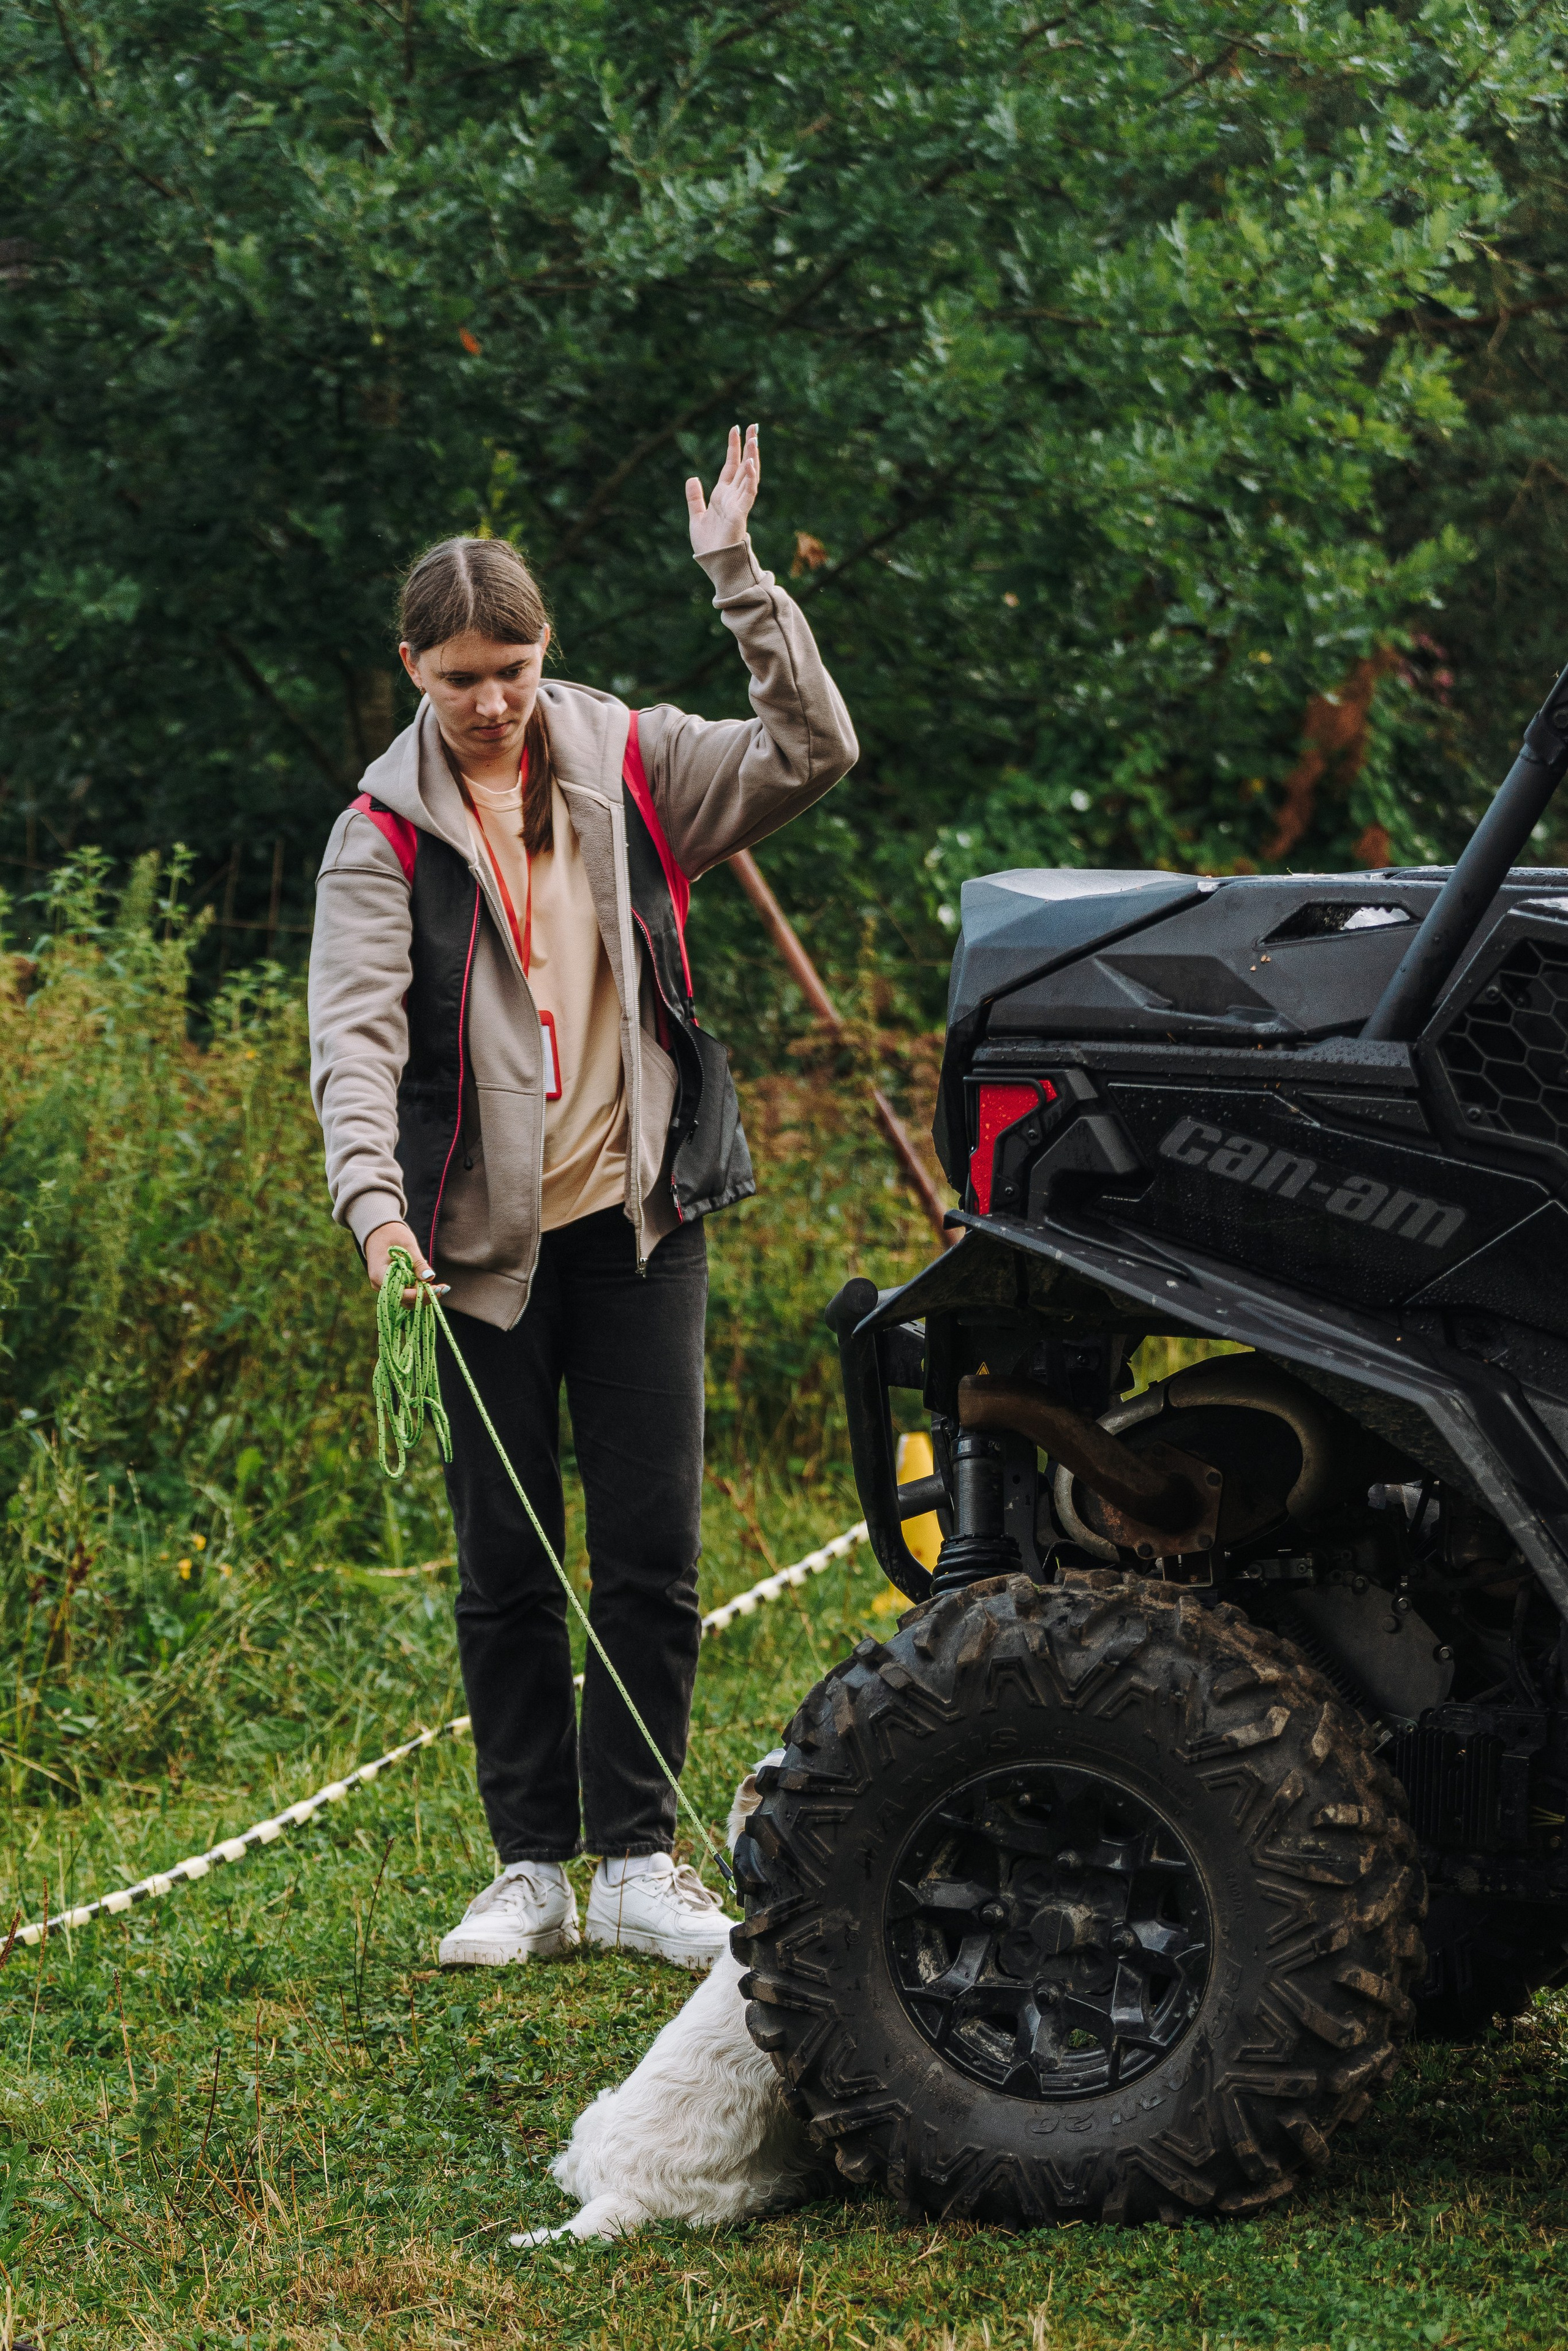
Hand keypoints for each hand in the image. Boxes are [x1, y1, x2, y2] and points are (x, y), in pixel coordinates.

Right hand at [365, 1220, 442, 1303]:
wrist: (379, 1230)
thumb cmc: (392, 1234)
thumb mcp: (407, 1245)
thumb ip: (418, 1263)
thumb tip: (430, 1277)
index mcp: (379, 1275)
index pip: (400, 1294)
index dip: (419, 1294)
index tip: (437, 1289)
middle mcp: (380, 1285)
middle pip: (404, 1300)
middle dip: (424, 1296)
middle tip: (443, 1289)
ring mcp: (385, 1286)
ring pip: (406, 1299)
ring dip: (423, 1295)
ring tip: (441, 1287)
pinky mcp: (392, 1284)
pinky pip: (406, 1292)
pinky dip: (419, 1290)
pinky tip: (433, 1285)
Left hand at [686, 424, 759, 554]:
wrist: (713, 563)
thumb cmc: (708, 544)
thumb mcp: (697, 517)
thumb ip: (695, 498)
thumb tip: (692, 478)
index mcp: (722, 495)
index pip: (730, 466)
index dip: (733, 447)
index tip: (736, 429)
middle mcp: (732, 496)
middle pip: (743, 466)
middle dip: (749, 446)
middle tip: (755, 426)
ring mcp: (738, 503)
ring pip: (748, 475)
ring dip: (752, 457)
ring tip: (755, 439)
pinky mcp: (740, 513)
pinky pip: (748, 493)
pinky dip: (751, 478)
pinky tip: (751, 463)